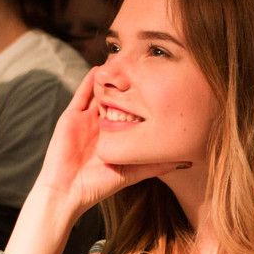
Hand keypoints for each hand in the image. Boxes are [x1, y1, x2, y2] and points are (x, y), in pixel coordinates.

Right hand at [35, 69, 189, 216]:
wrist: (67, 191)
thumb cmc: (99, 185)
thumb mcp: (133, 172)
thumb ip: (157, 165)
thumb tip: (186, 161)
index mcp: (115, 135)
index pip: (131, 112)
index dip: (143, 100)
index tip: (160, 86)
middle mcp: (102, 124)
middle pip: (116, 98)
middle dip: (128, 85)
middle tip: (144, 68)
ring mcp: (86, 119)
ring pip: (99, 93)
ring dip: (110, 80)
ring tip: (123, 63)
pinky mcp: (71, 117)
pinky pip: (81, 95)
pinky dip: (89, 82)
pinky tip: (99, 69)